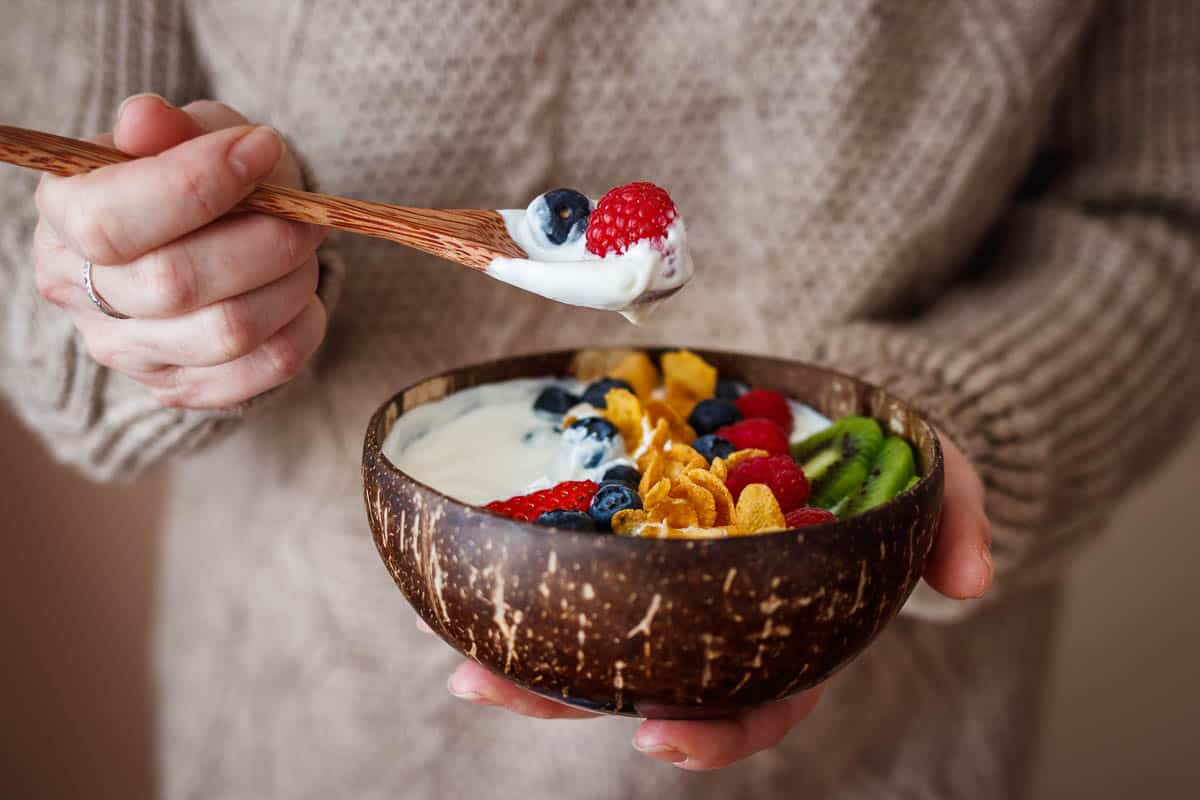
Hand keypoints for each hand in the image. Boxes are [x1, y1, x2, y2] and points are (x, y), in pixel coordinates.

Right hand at [33, 94, 326, 408]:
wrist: (216, 238)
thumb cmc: (198, 176)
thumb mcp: (188, 133)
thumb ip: (172, 127)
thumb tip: (147, 120)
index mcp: (65, 217)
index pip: (111, 220)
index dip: (196, 185)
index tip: (262, 147)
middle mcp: (81, 294)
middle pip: (175, 283)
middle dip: (264, 240)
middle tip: (305, 213)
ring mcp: (129, 352)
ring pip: (230, 331)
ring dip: (291, 282)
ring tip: (303, 250)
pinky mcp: (183, 388)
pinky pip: (268, 367)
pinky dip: (305, 324)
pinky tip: (301, 294)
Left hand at [441, 432, 991, 769]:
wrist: (838, 414)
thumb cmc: (879, 456)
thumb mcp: (931, 470)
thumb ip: (953, 512)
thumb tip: (971, 579)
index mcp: (798, 626)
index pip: (763, 699)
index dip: (714, 734)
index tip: (657, 738)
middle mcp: (729, 619)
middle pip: (653, 683)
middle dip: (574, 700)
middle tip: (497, 692)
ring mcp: (681, 583)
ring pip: (604, 639)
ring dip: (530, 658)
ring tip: (463, 662)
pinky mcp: (642, 533)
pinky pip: (586, 569)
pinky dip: (534, 578)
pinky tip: (474, 577)